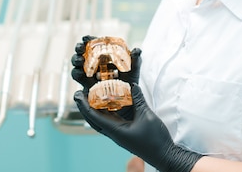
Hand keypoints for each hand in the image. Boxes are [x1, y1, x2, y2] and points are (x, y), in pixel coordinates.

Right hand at [70, 35, 141, 92]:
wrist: (127, 100)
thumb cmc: (130, 81)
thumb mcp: (133, 70)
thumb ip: (136, 60)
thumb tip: (138, 50)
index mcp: (103, 56)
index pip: (92, 44)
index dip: (88, 40)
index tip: (86, 38)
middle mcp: (93, 64)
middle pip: (81, 53)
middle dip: (79, 48)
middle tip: (80, 48)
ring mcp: (88, 75)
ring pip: (77, 65)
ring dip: (76, 60)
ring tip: (80, 61)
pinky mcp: (86, 86)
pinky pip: (78, 79)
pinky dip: (77, 74)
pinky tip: (80, 73)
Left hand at [74, 84, 202, 171]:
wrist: (165, 155)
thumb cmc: (155, 140)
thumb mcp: (147, 115)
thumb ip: (138, 100)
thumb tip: (132, 85)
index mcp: (115, 131)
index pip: (94, 117)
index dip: (84, 105)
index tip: (77, 95)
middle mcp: (114, 133)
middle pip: (94, 120)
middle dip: (85, 107)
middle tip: (80, 94)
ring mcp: (119, 134)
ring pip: (102, 121)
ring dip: (95, 109)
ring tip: (91, 96)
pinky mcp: (126, 133)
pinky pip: (112, 121)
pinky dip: (108, 111)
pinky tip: (110, 103)